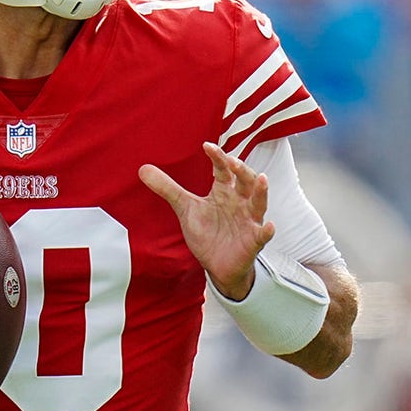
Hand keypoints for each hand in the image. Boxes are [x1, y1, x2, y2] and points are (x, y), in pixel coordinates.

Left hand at [139, 142, 274, 300]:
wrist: (216, 264)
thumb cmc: (207, 231)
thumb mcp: (185, 208)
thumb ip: (167, 188)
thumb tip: (142, 168)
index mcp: (223, 191)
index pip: (222, 169)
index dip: (217, 157)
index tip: (207, 146)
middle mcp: (239, 201)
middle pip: (245, 180)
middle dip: (241, 170)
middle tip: (232, 160)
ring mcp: (249, 220)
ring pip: (259, 202)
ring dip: (261, 191)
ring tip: (262, 179)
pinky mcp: (253, 240)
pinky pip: (263, 234)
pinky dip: (267, 230)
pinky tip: (268, 226)